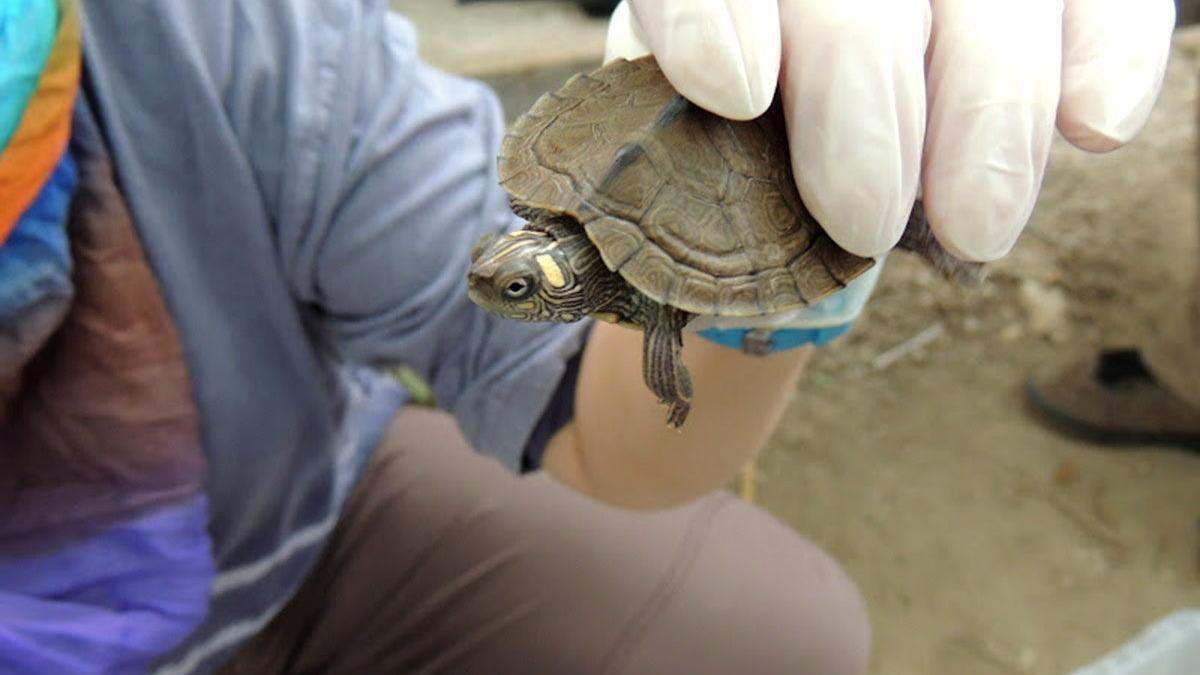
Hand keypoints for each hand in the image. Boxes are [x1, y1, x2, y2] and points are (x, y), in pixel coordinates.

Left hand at [605, 0, 1175, 262]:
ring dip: (989, 113)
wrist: (821, 109)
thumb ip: (678, 168)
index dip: (714, 17)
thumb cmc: (743, 142)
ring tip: (972, 229)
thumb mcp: (691, 150)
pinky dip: (1110, 55)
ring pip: (989, 2)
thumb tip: (650, 245)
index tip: (733, 91)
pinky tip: (1093, 129)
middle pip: (856, 2)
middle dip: (864, 108)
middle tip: (861, 222)